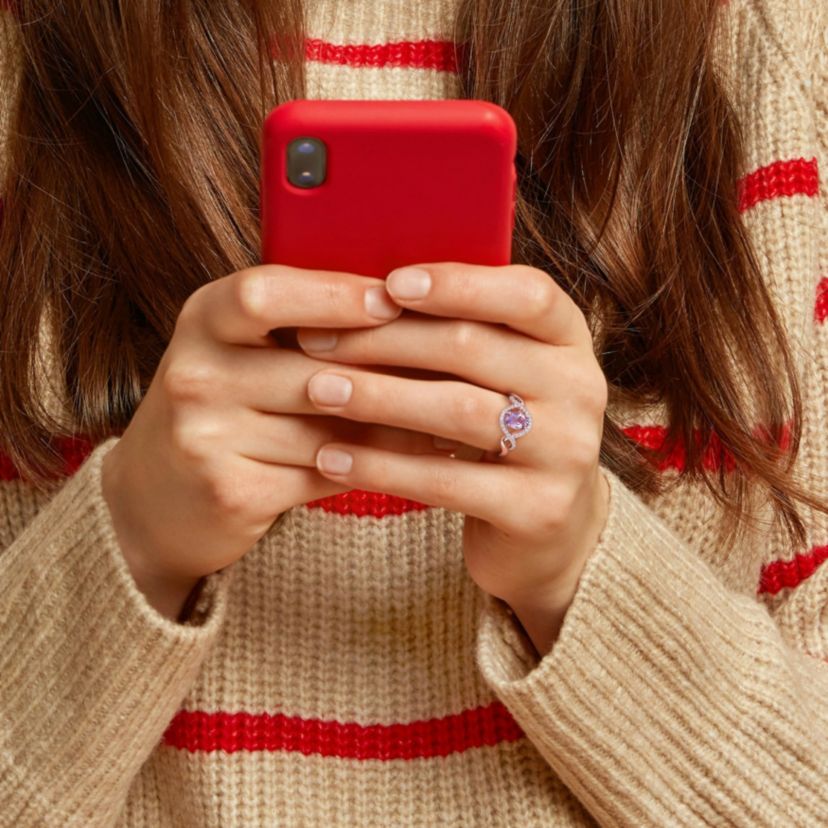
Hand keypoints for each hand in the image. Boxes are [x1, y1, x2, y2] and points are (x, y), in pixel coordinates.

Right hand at [101, 264, 448, 618]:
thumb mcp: (239, 350)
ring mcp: (206, 438)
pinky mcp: (232, 492)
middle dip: (390, 369)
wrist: (156, 497)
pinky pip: (327, 472)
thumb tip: (403, 303)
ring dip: (401, 423)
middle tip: (460, 365)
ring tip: (460, 413)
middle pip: (310, 367)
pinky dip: (380, 465)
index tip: (395, 300)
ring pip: (330, 426)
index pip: (264, 293)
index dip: (334, 295)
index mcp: (202, 320)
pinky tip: (423, 459)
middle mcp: (195, 374)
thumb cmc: (221, 406)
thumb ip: (300, 325)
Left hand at [296, 262, 610, 652]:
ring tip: (317, 390)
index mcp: (568, 340)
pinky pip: (447, 480)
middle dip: (384, 340)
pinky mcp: (537, 509)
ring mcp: (566, 451)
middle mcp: (580, 388)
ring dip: (377, 397)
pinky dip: (382, 466)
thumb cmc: (503, 430)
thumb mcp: (500, 373)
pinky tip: (332, 457)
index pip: (527, 294)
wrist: (549, 528)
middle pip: (473, 347)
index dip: (457, 284)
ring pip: (458, 410)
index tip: (389, 284)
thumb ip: (460, 332)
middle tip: (314, 340)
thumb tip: (364, 292)